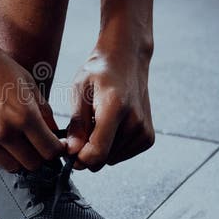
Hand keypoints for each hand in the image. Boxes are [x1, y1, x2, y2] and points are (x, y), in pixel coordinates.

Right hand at [0, 27, 63, 172]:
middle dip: (39, 155)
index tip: (54, 145)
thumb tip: (53, 131)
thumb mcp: (25, 80)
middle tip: (36, 142)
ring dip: (18, 156)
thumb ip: (43, 110)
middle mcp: (3, 132)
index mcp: (23, 116)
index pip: (50, 151)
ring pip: (11, 166)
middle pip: (32, 164)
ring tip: (15, 138)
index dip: (56, 149)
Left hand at [66, 40, 154, 170]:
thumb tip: (72, 152)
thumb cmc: (99, 72)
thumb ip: (77, 124)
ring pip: (111, 160)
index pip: (98, 152)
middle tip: (84, 128)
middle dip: (88, 151)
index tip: (70, 150)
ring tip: (98, 122)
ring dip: (101, 147)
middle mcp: (135, 122)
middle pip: (103, 159)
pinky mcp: (148, 137)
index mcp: (115, 108)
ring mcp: (144, 130)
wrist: (126, 58)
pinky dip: (112, 146)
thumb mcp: (79, 91)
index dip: (79, 159)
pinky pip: (121, 155)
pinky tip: (110, 126)